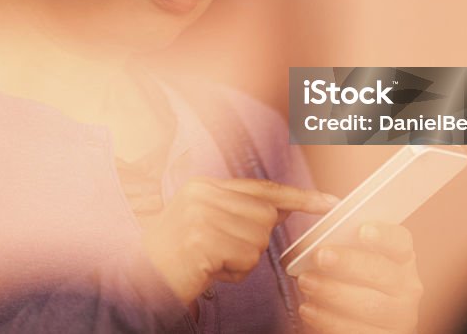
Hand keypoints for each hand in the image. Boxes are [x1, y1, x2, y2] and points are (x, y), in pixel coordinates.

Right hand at [142, 177, 335, 304]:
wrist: (136, 280)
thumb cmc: (175, 257)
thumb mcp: (205, 224)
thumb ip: (239, 212)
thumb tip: (279, 210)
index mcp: (204, 186)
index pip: (262, 188)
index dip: (298, 196)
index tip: (330, 202)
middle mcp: (202, 194)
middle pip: (265, 218)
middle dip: (251, 243)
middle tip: (219, 254)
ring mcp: (200, 215)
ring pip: (258, 241)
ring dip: (241, 260)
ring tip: (210, 262)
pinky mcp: (201, 239)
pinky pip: (244, 259)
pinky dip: (232, 272)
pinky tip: (207, 270)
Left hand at [296, 222, 422, 332]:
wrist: (364, 320)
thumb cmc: (354, 278)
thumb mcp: (355, 257)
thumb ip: (344, 243)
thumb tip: (319, 237)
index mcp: (401, 257)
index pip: (399, 241)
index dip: (383, 235)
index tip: (362, 230)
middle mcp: (406, 286)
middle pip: (380, 272)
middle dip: (348, 263)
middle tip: (319, 256)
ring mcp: (399, 316)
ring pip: (369, 305)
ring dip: (333, 292)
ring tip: (306, 282)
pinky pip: (357, 331)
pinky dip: (329, 320)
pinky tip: (308, 309)